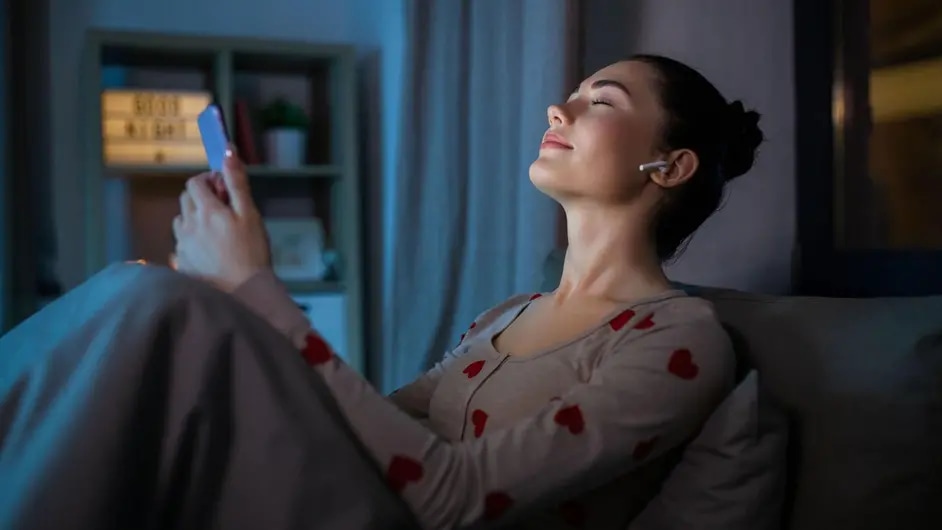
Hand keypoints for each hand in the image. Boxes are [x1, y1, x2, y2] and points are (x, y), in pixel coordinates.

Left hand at [172, 149, 270, 291]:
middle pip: (186, 200)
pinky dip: (192, 242)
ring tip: (216, 234)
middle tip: (224, 211)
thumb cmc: (252, 252)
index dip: (209, 181)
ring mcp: (182, 246)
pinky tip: (210, 253)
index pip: (195, 183)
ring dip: (194, 220)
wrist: (244, 293)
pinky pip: (181, 245)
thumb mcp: (250, 214)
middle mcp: (188, 225)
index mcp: (205, 210)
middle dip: (201, 198)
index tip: (225, 190)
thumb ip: (237, 183)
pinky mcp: (181, 264)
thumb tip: (228, 151)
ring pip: (181, 222)